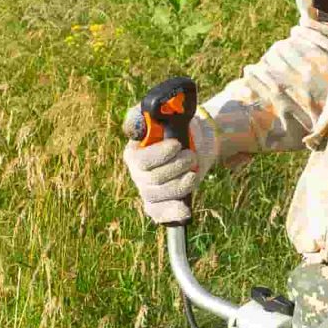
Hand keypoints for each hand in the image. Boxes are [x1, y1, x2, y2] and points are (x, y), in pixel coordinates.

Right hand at [120, 101, 222, 224]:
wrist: (194, 143)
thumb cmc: (176, 126)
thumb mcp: (164, 113)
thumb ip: (149, 113)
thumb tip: (138, 124)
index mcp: (134, 153)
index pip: (142, 161)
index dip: (160, 155)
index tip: (177, 145)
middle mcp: (138, 175)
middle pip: (154, 180)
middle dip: (177, 167)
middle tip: (191, 154)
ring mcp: (149, 191)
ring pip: (161, 196)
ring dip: (182, 184)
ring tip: (193, 171)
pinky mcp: (161, 204)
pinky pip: (160, 214)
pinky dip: (172, 214)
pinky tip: (184, 212)